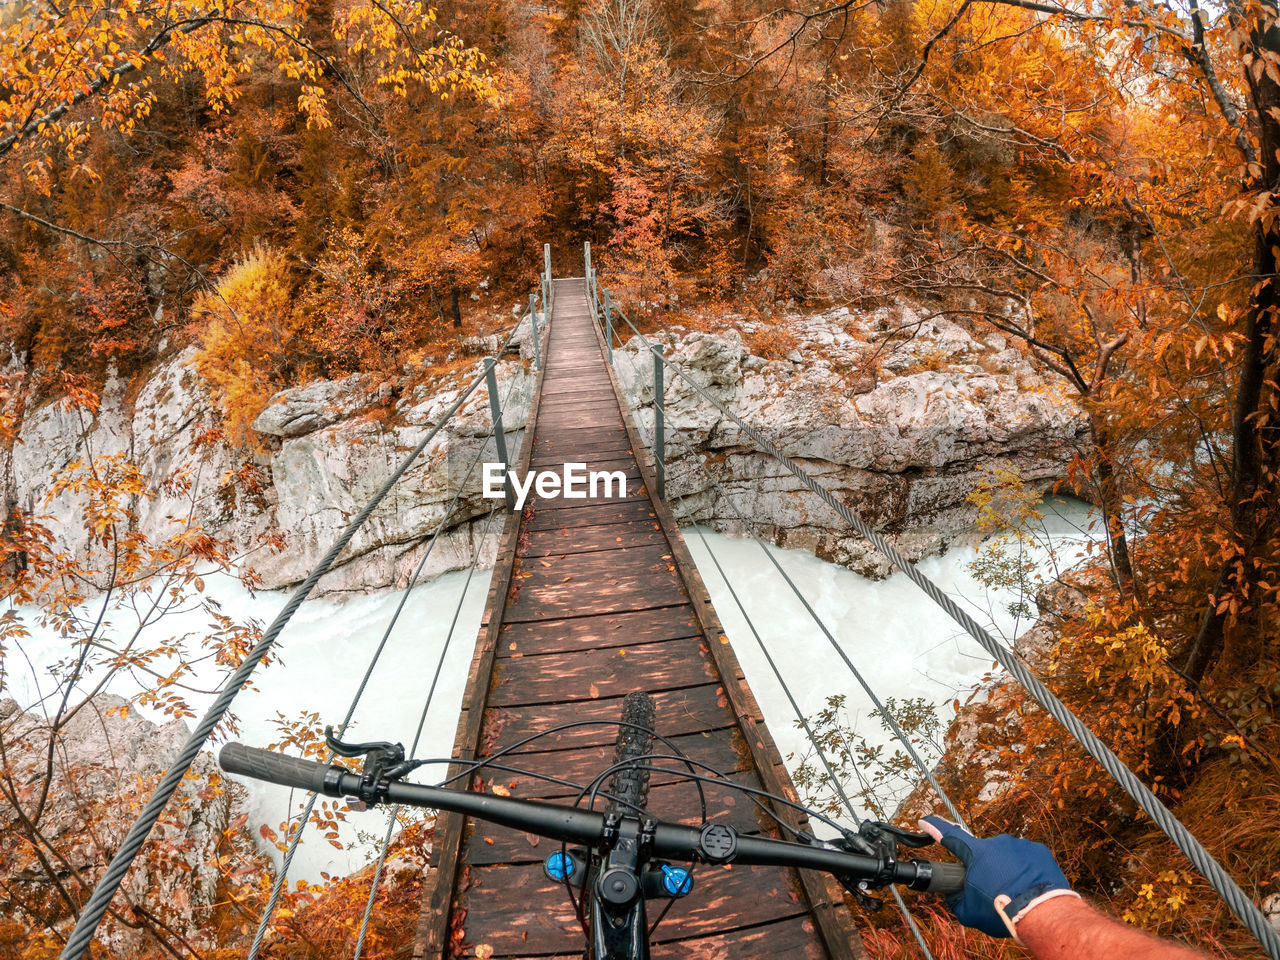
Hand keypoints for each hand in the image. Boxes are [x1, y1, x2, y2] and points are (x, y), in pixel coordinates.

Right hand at [919, 816, 1077, 938]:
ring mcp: (1020, 845)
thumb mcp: (969, 912)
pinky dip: (1024, 870)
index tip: (925, 820)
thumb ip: (956, 899)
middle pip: (983, 853)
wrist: (1044, 916)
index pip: (949, 835)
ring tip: (1014, 893)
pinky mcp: (1039, 851)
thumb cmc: (1004, 912)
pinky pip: (1026, 858)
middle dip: (984, 869)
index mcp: (976, 853)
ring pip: (1006, 856)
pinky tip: (1027, 887)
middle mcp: (997, 843)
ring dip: (1006, 870)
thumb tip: (953, 895)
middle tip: (992, 891)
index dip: (935, 827)